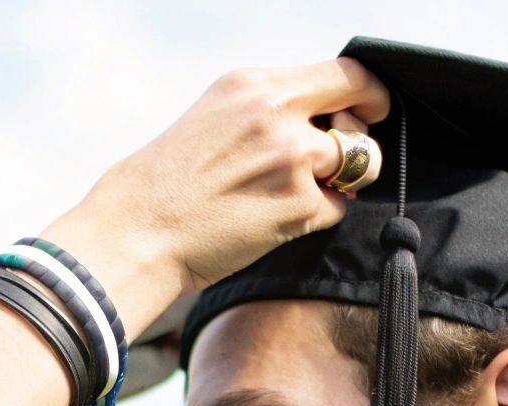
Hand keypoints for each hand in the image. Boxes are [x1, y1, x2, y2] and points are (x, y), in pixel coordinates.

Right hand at [43, 58, 390, 334]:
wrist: (137, 231)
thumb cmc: (166, 183)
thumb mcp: (214, 116)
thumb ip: (269, 108)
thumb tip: (325, 120)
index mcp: (254, 85)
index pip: (344, 71)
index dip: (369, 92)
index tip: (369, 108)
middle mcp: (278, 114)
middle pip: (361, 115)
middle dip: (361, 138)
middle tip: (341, 161)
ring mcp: (293, 160)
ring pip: (358, 164)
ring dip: (342, 182)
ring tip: (297, 193)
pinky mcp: (298, 206)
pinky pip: (335, 209)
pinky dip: (314, 217)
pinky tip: (273, 219)